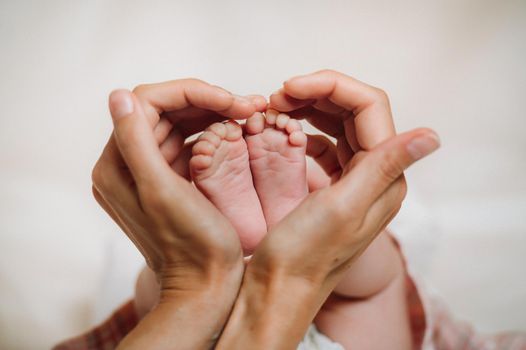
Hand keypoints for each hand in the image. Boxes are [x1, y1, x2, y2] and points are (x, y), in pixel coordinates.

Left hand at [91, 80, 265, 348]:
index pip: (148, 103)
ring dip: (214, 114)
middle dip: (208, 102)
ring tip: (249, 114)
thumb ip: (135, 142)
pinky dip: (213, 133)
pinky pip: (189, 143)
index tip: (232, 101)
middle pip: (165, 111)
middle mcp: (127, 166)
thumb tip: (117, 94)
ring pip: (179, 124)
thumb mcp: (162, 192)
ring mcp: (149, 173)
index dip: (191, 93)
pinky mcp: (170, 181)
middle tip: (249, 105)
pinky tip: (238, 131)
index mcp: (118, 165)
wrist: (205, 287)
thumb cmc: (192, 246)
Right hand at [217, 70, 439, 348]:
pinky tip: (287, 133)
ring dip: (310, 109)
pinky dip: (306, 131)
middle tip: (278, 95)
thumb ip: (385, 167)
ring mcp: (353, 180)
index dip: (330, 87)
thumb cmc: (304, 254)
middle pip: (354, 111)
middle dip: (317, 94)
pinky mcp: (332, 186)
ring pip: (339, 125)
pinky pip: (325, 144)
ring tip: (278, 107)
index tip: (289, 86)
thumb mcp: (344, 208)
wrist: (280, 288)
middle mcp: (374, 175)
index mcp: (383, 177)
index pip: (368, 107)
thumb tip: (433, 136)